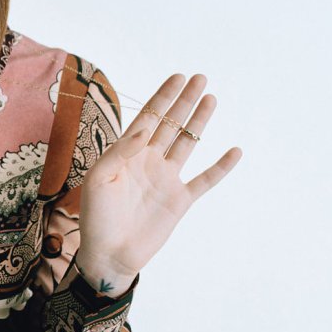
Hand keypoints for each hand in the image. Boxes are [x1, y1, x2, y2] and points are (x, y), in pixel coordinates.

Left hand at [77, 73, 241, 290]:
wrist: (109, 254)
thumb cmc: (96, 218)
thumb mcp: (98, 179)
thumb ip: (119, 152)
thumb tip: (143, 130)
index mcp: (127, 154)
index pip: (148, 118)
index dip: (163, 97)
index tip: (178, 77)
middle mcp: (149, 162)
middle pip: (170, 124)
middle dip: (184, 101)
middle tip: (200, 78)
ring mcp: (166, 180)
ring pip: (187, 144)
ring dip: (199, 122)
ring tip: (211, 98)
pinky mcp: (179, 201)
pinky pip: (205, 180)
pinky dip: (221, 167)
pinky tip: (234, 151)